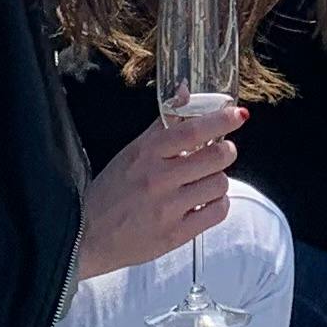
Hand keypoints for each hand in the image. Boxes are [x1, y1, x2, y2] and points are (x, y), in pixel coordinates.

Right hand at [73, 101, 243, 281]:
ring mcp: (168, 209)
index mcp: (146, 153)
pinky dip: (217, 204)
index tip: (238, 115)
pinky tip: (203, 202)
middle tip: (221, 152)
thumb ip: (164, 123)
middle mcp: (158, 179)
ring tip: (204, 181)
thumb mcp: (132, 151)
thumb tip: (185, 90)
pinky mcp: (176, 235)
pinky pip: (217, 213)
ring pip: (220, 184)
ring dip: (218, 180)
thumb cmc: (111, 191)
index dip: (221, 120)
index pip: (193, 130)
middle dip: (226, 151)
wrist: (87, 236)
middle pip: (216, 156)